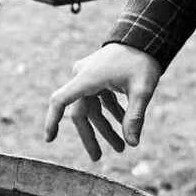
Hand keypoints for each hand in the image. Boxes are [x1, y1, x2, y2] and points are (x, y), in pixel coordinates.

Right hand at [41, 43, 162, 159]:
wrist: (146, 36)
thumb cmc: (143, 61)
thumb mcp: (142, 91)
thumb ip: (134, 117)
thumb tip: (132, 144)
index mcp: (87, 78)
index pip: (61, 101)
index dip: (52, 120)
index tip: (49, 139)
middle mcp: (83, 76)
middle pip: (80, 112)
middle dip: (92, 136)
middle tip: (99, 158)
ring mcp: (90, 75)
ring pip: (92, 108)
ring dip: (105, 127)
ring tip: (121, 147)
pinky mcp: (98, 76)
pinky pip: (99, 100)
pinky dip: (110, 113)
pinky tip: (124, 126)